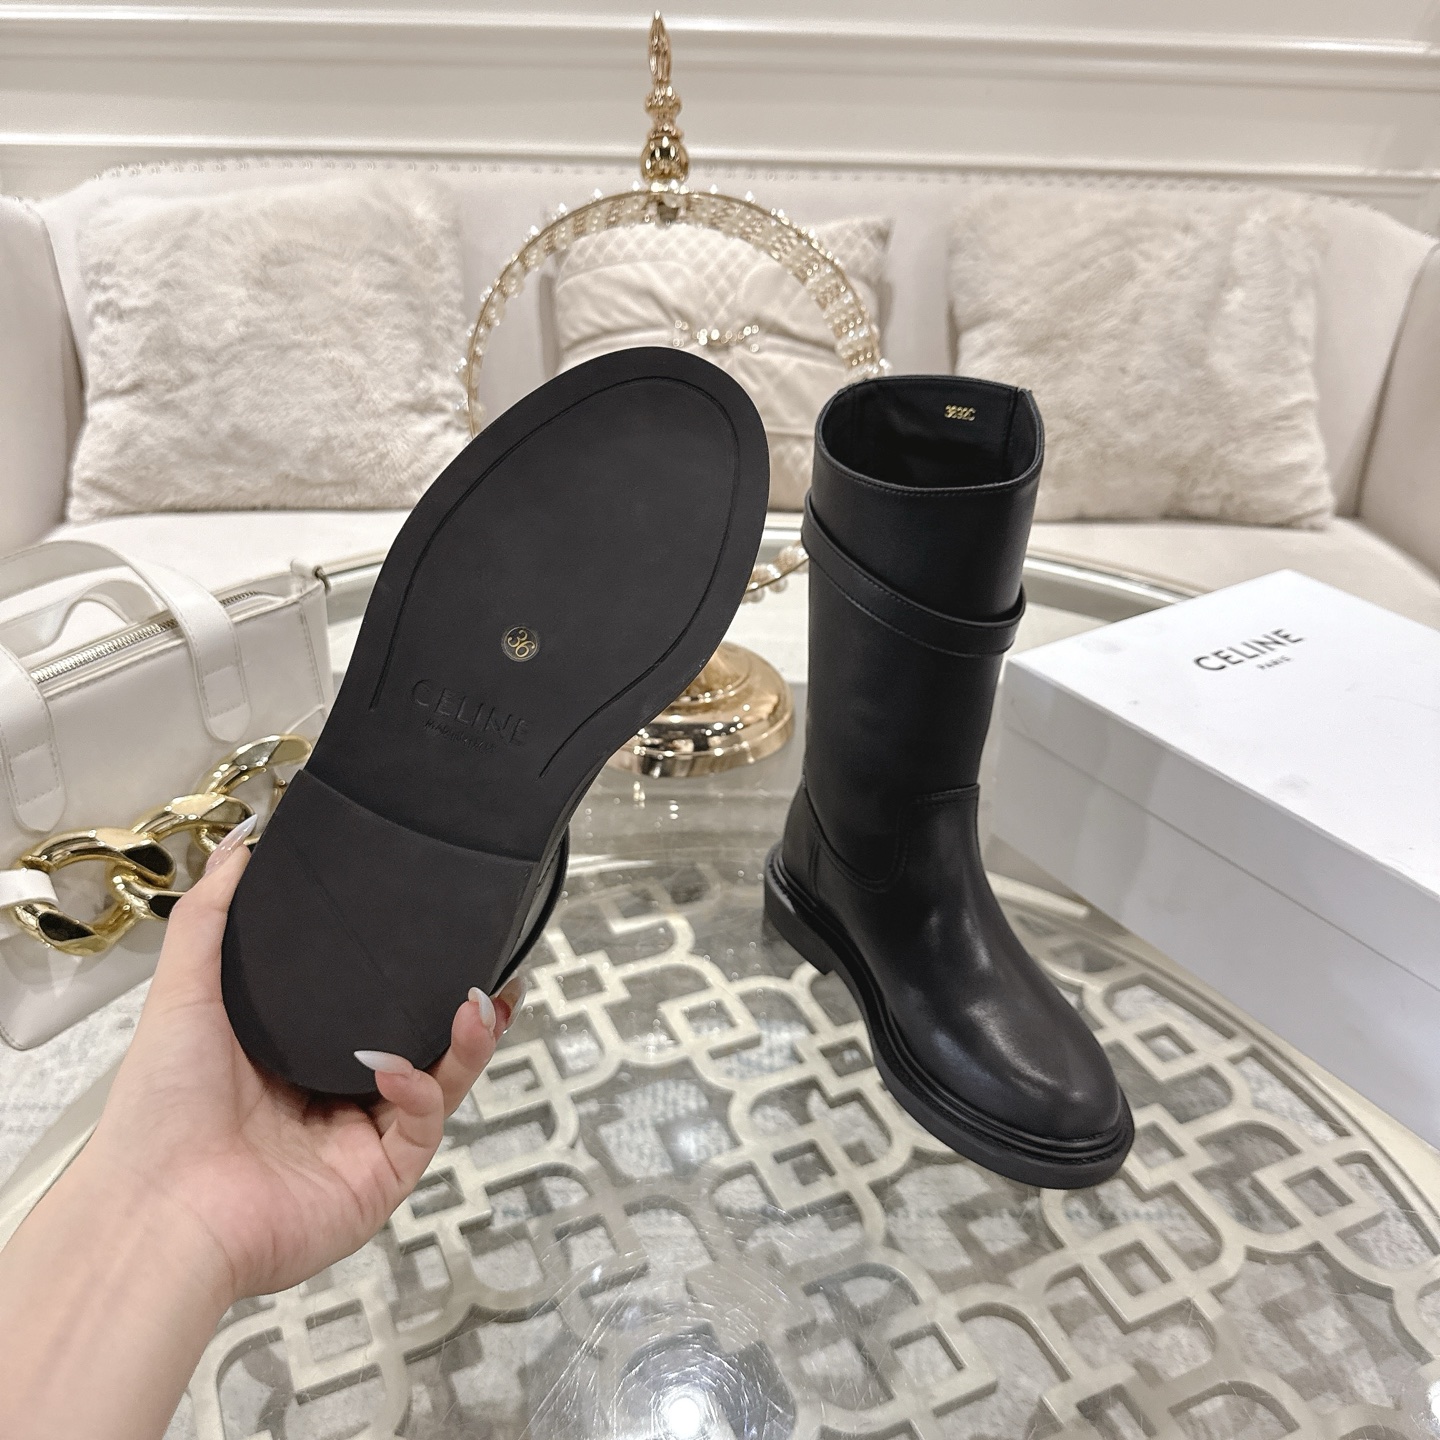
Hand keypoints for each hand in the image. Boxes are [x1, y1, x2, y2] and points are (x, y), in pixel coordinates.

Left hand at [79, 823, 523, 1304]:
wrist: (156, 1211)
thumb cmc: (157, 1115)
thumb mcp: (184, 992)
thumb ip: (213, 915)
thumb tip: (242, 844)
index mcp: (296, 1056)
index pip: (376, 1007)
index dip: (418, 976)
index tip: (451, 938)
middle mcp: (334, 1099)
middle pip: (424, 1045)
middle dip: (464, 1012)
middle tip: (491, 975)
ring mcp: (360, 1142)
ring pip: (439, 1083)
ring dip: (467, 1044)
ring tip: (478, 1004)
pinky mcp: (377, 1181)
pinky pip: (421, 1127)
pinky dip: (420, 1090)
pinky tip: (398, 1067)